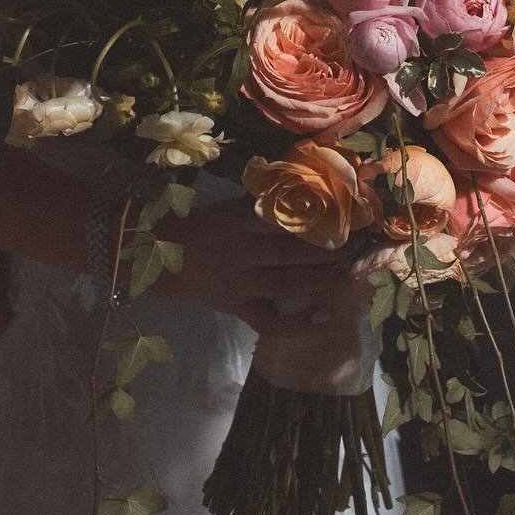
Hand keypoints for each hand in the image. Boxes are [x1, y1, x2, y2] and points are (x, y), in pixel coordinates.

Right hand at [149, 200, 370, 340]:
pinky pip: (270, 321)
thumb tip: (301, 190)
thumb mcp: (225, 205)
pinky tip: (325, 318)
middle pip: (295, 251)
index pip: (288, 218)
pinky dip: (298, 324)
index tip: (350, 216)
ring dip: (324, 280)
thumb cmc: (194, 225)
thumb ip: (259, 203)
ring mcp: (241, 282)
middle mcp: (244, 250)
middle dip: (331, 250)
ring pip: (290, 283)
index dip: (322, 219)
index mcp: (240, 219)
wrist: (153, 256)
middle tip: (362, 247)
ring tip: (352, 275)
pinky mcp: (236, 307)